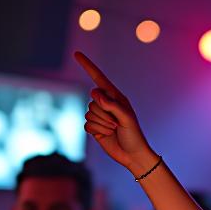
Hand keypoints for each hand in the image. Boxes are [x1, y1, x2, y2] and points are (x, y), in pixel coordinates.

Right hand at [74, 51, 158, 175]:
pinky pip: (87, 124)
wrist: (132, 155)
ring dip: (102, 124)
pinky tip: (106, 135)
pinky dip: (96, 130)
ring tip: (114, 130)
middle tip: (117, 124)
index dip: (87, 66)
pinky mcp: (94, 127)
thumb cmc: (134, 136)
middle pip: (92, 102)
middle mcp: (106, 104)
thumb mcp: (126, 118)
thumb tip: (94, 93)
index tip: (76, 54)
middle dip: (104, 115)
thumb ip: (112, 105)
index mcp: (115, 97)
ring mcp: (99, 116)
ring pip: (89, 113)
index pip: (98, 78)